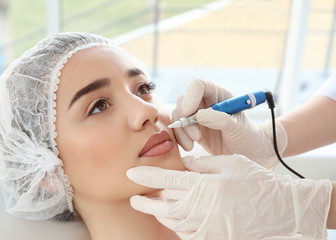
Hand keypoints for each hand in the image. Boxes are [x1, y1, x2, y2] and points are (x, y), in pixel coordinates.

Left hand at [127, 155, 330, 239]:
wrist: (280, 210)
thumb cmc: (256, 182)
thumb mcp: (230, 163)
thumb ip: (203, 164)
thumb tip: (183, 165)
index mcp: (205, 186)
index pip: (167, 180)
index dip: (147, 175)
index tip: (132, 172)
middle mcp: (202, 208)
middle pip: (164, 206)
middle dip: (146, 202)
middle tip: (134, 198)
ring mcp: (207, 227)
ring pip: (173, 221)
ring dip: (158, 214)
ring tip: (151, 207)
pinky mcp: (213, 237)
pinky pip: (187, 234)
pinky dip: (176, 226)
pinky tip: (173, 219)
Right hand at [172, 79, 286, 168]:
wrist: (248, 153)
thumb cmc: (247, 136)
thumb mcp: (238, 128)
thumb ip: (221, 120)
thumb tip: (199, 115)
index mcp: (219, 95)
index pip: (199, 86)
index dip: (191, 96)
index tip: (188, 114)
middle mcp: (205, 103)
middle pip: (184, 100)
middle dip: (185, 118)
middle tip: (196, 136)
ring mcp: (197, 116)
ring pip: (178, 115)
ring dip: (182, 130)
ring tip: (192, 145)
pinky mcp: (192, 129)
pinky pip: (178, 129)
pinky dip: (179, 138)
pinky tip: (189, 146)